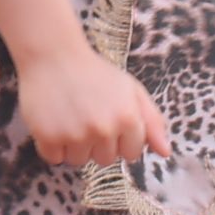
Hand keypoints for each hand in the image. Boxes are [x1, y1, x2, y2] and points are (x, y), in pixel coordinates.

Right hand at [15, 42, 170, 168]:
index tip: (109, 120)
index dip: (121, 139)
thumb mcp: (131, 90)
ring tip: (70, 116)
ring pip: (79, 160)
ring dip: (75, 145)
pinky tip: (53, 121)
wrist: (53, 54)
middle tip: (87, 115)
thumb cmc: (95, 73)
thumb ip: (152, 121)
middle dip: (98, 143)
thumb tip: (165, 152)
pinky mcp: (48, 137)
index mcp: (128, 118)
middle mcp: (103, 129)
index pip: (131, 154)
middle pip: (105, 160)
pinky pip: (55, 158)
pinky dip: (52, 145)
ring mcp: (75, 135)